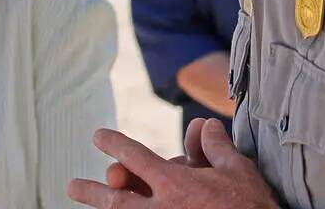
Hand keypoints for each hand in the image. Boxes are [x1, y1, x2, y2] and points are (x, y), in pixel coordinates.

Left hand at [69, 118, 277, 207]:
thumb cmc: (253, 205)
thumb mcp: (237, 169)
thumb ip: (214, 146)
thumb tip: (202, 124)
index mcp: (177, 184)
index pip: (138, 158)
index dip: (116, 145)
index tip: (99, 137)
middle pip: (117, 200)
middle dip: (94, 191)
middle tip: (71, 186)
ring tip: (81, 199)